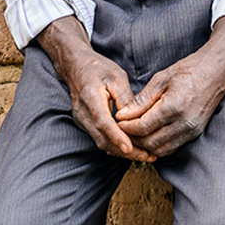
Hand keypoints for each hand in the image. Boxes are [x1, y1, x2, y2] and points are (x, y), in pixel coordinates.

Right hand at [38, 18, 152, 161]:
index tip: (130, 148)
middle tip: (147, 156)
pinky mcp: (86, 124)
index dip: (117, 137)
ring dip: (121, 151)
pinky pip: (100, 138)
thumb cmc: (98, 69)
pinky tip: (132, 148)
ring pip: (102, 142)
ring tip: (144, 155)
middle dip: (125, 151)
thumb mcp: (116, 76)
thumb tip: (136, 117)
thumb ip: (125, 97)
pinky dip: (115, 145)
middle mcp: (83, 113)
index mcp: (90, 98)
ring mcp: (82, 121)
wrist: (76, 67)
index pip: (103, 122)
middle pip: (103, 138)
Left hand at [113, 15, 224, 157]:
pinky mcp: (196, 133)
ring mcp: (192, 130)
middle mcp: (185, 123)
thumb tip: (122, 115)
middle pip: (150, 143)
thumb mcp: (161, 79)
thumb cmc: (189, 70)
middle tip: (121, 130)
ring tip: (133, 135)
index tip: (117, 121)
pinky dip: (158, 146)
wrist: (218, 71)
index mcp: (174, 107)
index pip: (142, 127)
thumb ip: (141, 100)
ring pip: (161, 150)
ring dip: (144, 146)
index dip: (126, 127)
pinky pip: (172, 148)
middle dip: (133, 139)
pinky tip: (149, 137)